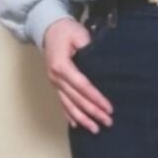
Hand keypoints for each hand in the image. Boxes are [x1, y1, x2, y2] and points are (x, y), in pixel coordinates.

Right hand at [41, 17, 113, 132]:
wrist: (48, 28)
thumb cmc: (64, 30)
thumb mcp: (78, 34)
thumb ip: (88, 49)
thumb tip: (100, 66)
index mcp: (61, 66)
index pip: (82, 86)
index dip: (96, 98)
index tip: (108, 108)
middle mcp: (56, 77)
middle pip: (76, 99)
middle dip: (93, 112)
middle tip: (108, 122)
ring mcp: (54, 83)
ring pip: (68, 105)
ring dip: (82, 119)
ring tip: (95, 129)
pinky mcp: (56, 84)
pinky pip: (62, 102)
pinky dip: (69, 114)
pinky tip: (76, 125)